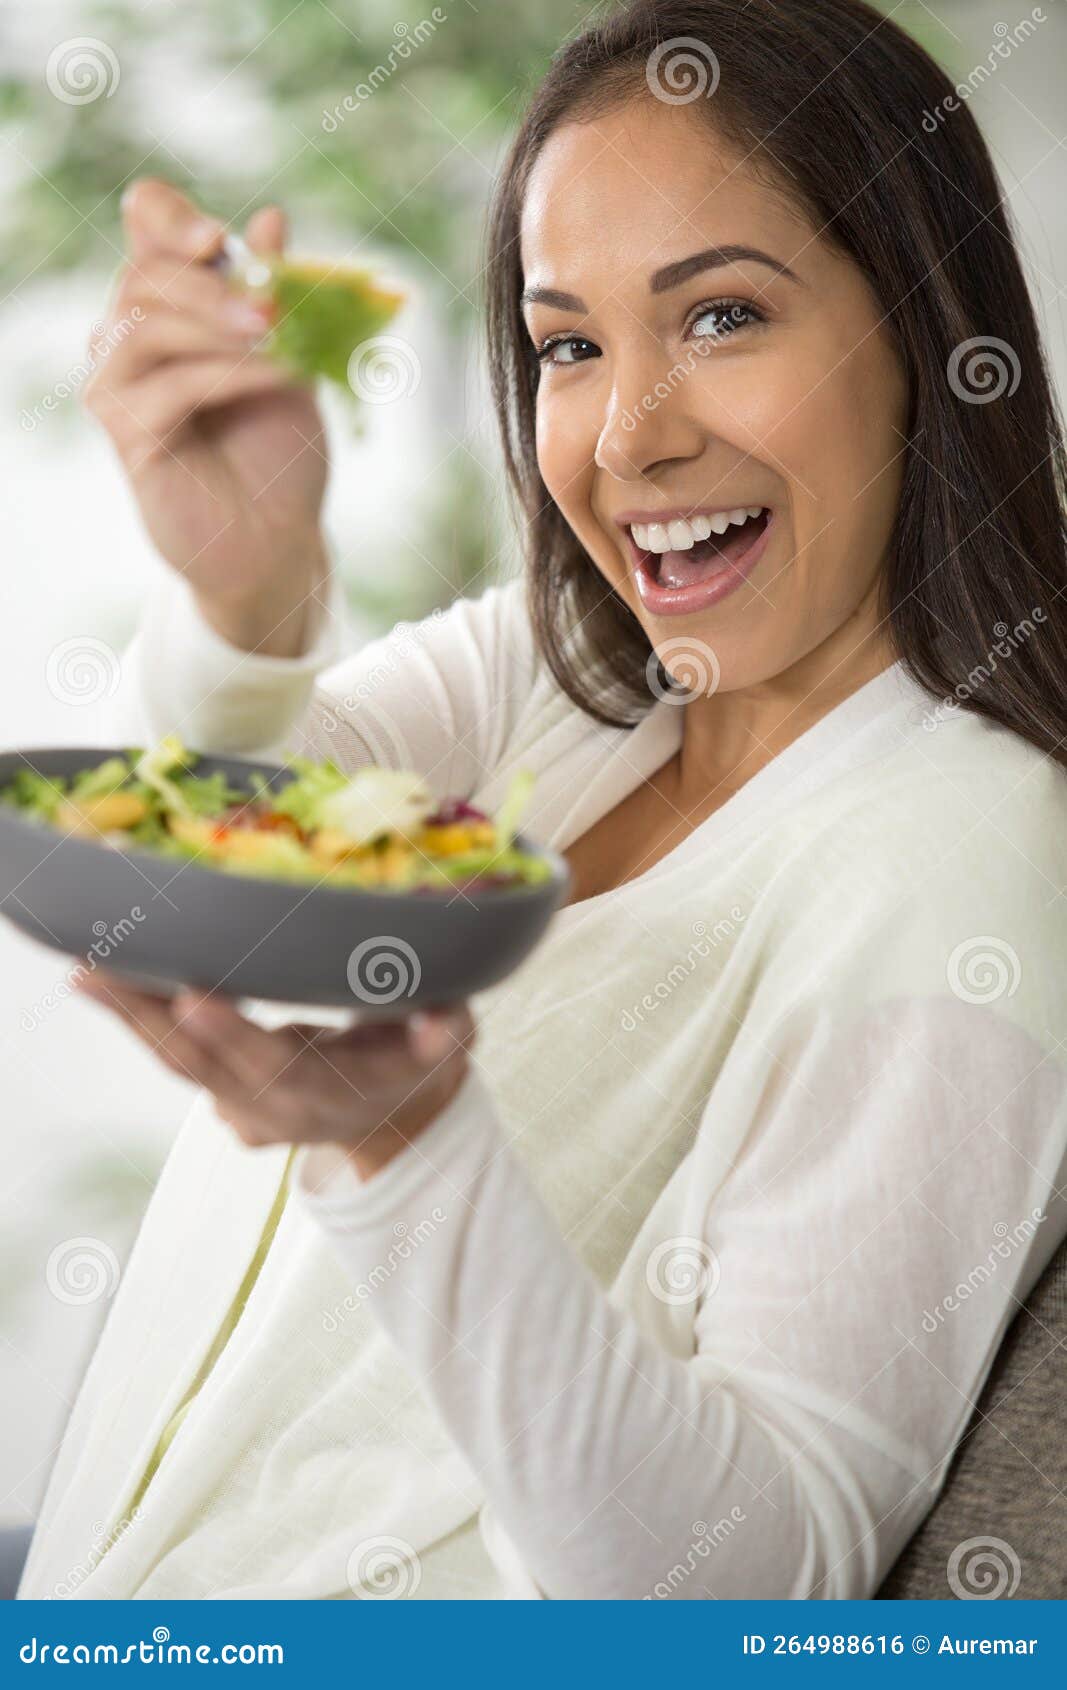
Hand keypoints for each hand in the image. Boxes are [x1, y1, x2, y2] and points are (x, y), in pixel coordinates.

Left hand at [77, 973, 474, 1180]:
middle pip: (200, 1065)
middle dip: (146, 1017)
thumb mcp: (449, 1052)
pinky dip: (136, 1016)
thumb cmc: (418, 1069)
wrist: (394, 1124)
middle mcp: (269, 1106)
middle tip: (97, 970)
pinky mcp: (218, 1091)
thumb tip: (438, 1019)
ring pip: (175, 1062)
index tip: (191, 997)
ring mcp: (236, 1105)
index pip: (272, 1066)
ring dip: (127, 1015)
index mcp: (323, 1094)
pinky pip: (172, 1054)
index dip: (231, 1034)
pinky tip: (103, 975)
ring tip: (84, 971)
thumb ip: (445, 1034)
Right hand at [84, 178, 329, 655]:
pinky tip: (274, 377)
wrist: (277, 538)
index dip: (170, 218)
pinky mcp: (126, 434)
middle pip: (142, 271)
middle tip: (272, 306)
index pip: (143, 226)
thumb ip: (274, 295)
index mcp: (172, 304)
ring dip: (215, 323)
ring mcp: (120, 385)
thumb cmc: (278, 451)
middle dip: (208, 281)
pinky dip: (227, 373)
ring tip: (277, 339)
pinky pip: (168, 384)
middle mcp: (132, 337)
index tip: (219, 240)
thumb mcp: (289, 359)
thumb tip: (270, 219)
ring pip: (143, 322)